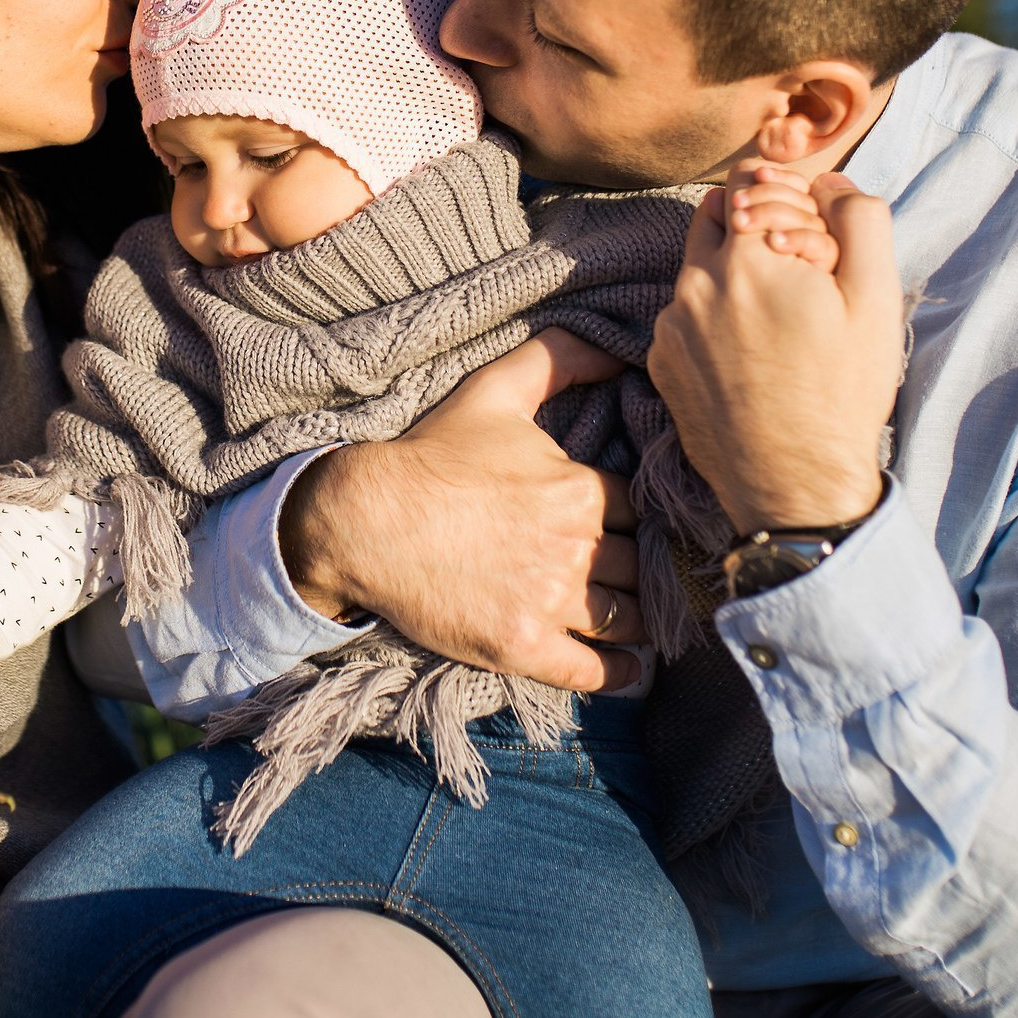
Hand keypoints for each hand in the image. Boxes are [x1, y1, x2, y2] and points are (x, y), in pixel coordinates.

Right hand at [280, 328, 644, 693]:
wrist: (364, 519)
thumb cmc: (430, 455)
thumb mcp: (493, 391)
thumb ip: (558, 359)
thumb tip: (615, 347)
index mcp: (578, 488)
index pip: (643, 511)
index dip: (647, 520)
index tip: (645, 529)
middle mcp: (574, 546)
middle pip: (642, 567)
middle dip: (648, 571)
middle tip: (652, 578)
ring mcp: (549, 600)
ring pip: (628, 619)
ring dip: (640, 620)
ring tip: (642, 619)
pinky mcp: (522, 646)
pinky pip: (594, 670)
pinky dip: (620, 670)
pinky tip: (628, 665)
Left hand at [649, 163, 901, 534]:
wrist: (795, 488)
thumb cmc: (843, 394)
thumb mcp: (876, 300)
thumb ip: (860, 220)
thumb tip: (831, 182)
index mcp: (748, 257)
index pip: (748, 177)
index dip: (783, 194)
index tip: (806, 229)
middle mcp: (696, 282)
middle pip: (716, 214)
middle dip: (753, 226)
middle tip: (795, 272)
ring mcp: (671, 324)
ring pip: (697, 266)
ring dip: (730, 274)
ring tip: (775, 321)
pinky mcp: (661, 361)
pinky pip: (683, 315)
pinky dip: (711, 319)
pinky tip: (749, 356)